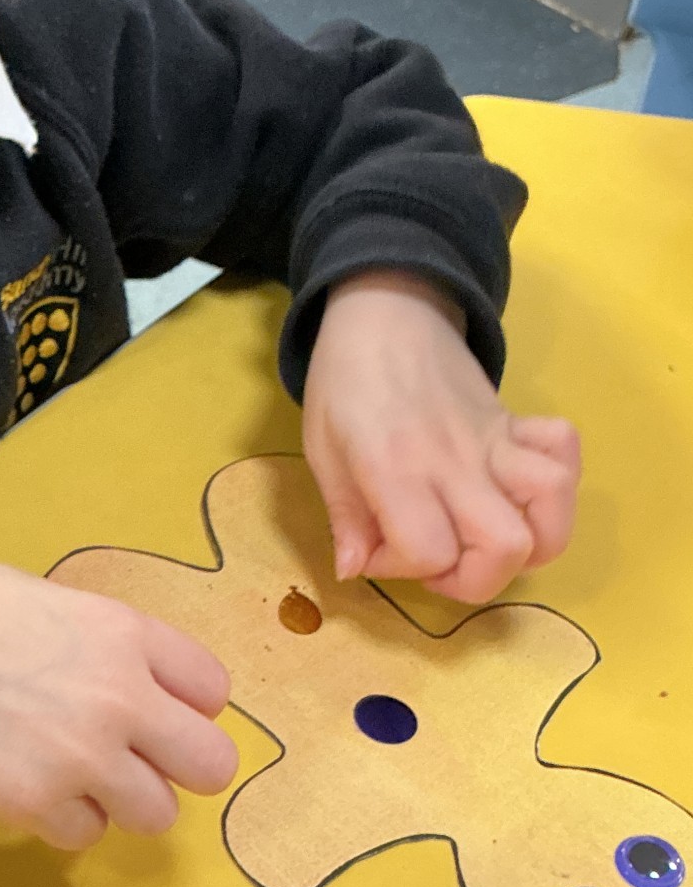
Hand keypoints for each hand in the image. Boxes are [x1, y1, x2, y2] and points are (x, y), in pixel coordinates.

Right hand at [0, 560, 237, 852]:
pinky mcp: (39, 807)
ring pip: (157, 814)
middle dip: (179, 765)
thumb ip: (105, 642)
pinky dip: (65, 820)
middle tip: (138, 758)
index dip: (187, 704)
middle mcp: (123, 700)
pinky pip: (86, 836)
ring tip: (77, 776)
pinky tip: (32, 787)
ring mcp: (85, 760)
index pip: (214, 689)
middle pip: (212, 766)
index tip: (158, 708)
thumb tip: (126, 675)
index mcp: (127, 636)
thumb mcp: (52, 599)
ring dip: (123, 800)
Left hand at [303, 269, 580, 604]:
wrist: (383, 309)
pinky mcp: (516, 423)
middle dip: (475, 578)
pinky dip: (557, 482)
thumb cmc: (343, 380)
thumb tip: (354, 569)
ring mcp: (495, 440)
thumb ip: (343, 516)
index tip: (378, 546)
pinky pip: (565, 452)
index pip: (430, 552)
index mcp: (397, 467)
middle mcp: (455, 460)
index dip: (404, 568)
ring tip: (484, 537)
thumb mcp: (321, 449)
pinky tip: (518, 489)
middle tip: (439, 559)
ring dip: (529, 541)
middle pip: (507, 547)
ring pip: (552, 506)